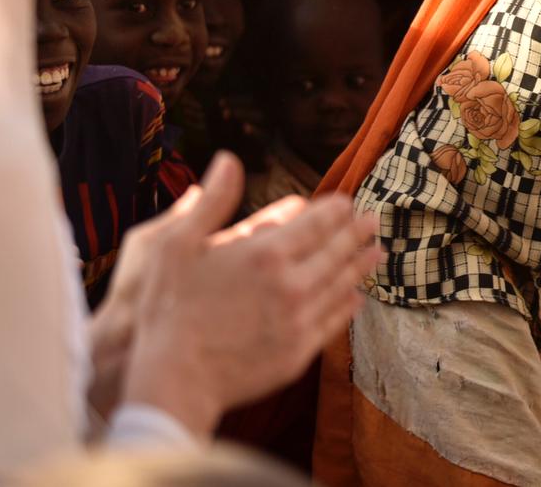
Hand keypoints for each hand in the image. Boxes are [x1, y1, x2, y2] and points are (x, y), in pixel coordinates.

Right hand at [110, 152, 382, 436]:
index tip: (346, 202)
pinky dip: (349, 305)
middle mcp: (292, 284)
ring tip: (375, 252)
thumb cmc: (165, 309)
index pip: (318, 222)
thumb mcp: (172, 245)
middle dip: (357, 232)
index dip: (337, 208)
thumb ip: (211, 202)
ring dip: (361, 265)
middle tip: (372, 222)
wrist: (171, 381)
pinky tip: (356, 297)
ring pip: (341, 285)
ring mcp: (299, 320)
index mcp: (266, 253)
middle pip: (337, 250)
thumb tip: (228, 159)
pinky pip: (333, 322)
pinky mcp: (298, 352)